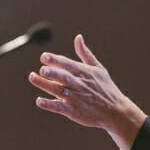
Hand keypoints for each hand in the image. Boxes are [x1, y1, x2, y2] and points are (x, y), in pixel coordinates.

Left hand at [28, 34, 146, 149]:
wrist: (116, 112)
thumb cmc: (106, 88)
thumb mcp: (98, 69)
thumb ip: (85, 54)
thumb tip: (78, 37)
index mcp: (84, 73)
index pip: (68, 64)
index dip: (56, 60)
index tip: (44, 57)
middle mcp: (79, 85)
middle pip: (64, 77)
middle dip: (53, 73)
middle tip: (42, 69)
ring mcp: (76, 99)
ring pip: (58, 90)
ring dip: (45, 85)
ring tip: (33, 78)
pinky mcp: (75, 112)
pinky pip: (60, 107)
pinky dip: (50, 105)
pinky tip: (39, 101)